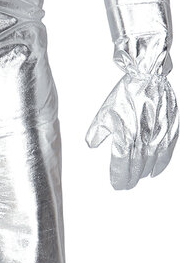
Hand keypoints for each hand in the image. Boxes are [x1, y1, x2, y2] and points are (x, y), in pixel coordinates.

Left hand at [85, 70, 178, 189]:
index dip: (119, 177)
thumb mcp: (104, 113)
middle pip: (136, 168)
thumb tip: (91, 144)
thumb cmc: (125, 93)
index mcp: (125, 136)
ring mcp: (158, 136)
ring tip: (137, 177)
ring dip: (143, 173)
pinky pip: (166, 154)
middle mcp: (142, 140)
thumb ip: (97, 132)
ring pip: (151, 163)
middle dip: (130, 178)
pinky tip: (155, 172)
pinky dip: (161, 165)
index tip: (117, 184)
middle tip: (126, 185)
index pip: (121, 165)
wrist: (148, 77)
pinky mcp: (170, 130)